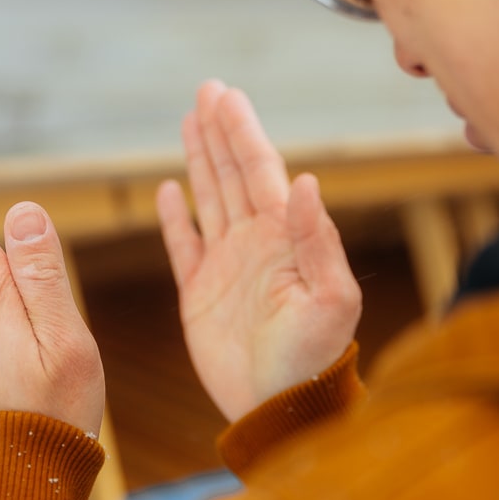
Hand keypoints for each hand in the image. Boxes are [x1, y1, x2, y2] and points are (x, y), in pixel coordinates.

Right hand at [156, 81, 361, 421]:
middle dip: (219, 131)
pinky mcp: (198, 293)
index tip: (224, 96)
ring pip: (208, 199)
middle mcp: (253, 243)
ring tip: (190, 122)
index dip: (240, 132)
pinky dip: (174, 217)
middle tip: (206, 92)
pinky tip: (170, 190)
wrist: (278, 408)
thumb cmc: (312, 359)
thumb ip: (317, 240)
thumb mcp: (329, 300)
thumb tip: (304, 180)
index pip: (259, 171)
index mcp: (282, 237)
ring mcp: (224, 266)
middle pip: (232, 174)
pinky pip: (182, 245)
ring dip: (199, 160)